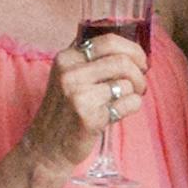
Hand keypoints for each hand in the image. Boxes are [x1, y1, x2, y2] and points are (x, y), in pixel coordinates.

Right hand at [25, 33, 147, 175]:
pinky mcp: (89, 117)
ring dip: (136, 93)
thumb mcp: (68, 77)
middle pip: (123, 62)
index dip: (133, 50)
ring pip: (127, 83)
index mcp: (66, 58)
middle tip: (140, 85)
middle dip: (139, 74)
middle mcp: (70, 73)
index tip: (141, 62)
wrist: (46, 147)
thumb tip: (131, 50)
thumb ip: (92, 60)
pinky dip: (132, 107)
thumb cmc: (65, 110)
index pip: (109, 41)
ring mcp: (78, 95)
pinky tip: (118, 112)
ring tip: (124, 100)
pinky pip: (129, 104)